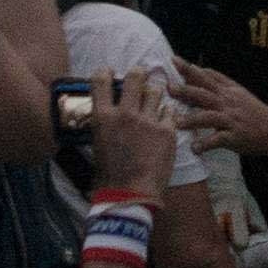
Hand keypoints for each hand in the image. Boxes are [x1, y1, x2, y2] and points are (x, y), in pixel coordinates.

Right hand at [79, 74, 177, 202]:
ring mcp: (148, 121)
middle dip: (138, 74)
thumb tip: (107, 114)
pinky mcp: (167, 131)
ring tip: (153, 101)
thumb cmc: (109, 176)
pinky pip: (169, 112)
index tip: (110, 74)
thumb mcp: (98, 144)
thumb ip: (104, 124)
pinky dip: (166, 115)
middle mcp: (126, 113)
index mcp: (103, 117)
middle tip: (139, 77)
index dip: (106, 73)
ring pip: (155, 91)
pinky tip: (162, 122)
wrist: (130, 195)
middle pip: (135, 76)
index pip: (101, 80)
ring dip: (153, 94)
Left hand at [172, 62, 267, 159]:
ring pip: (209, 117)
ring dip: (192, 120)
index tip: (173, 60)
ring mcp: (231, 120)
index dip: (189, 69)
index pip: (205, 77)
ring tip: (177, 123)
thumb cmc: (252, 110)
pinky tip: (195, 149)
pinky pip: (218, 140)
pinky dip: (205, 144)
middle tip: (169, 87)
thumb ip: (219, 80)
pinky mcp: (234, 137)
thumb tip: (199, 68)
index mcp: (226, 92)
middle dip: (186, 90)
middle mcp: (227, 103)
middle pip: (204, 94)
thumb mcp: (237, 91)